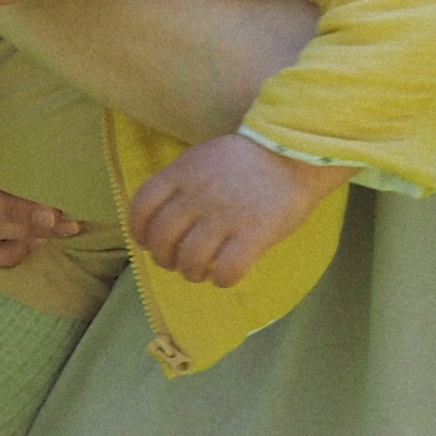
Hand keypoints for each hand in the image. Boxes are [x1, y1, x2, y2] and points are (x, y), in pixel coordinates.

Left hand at [128, 135, 351, 287]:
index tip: (147, 242)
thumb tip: (161, 218)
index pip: (142, 206)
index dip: (139, 231)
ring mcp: (225, 216)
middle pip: (162, 239)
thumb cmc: (250, 159)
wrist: (296, 155)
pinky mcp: (254, 234)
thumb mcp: (206, 157)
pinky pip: (227, 271)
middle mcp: (199, 195)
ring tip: (201, 272)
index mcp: (184, 172)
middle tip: (176, 262)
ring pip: (190, 261)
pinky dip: (222, 280)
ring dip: (191, 273)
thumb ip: (182, 182)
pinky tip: (226, 275)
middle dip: (163, 258)